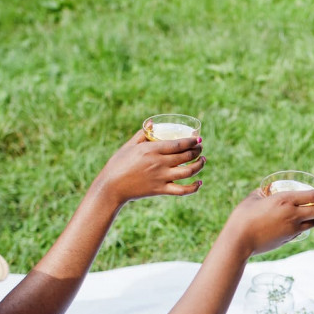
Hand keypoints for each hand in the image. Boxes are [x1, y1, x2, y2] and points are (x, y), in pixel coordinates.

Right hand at [90, 129, 204, 204]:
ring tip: (202, 161)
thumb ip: (143, 134)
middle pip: (186, 156)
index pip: (179, 144)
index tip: (198, 139)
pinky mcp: (161, 190)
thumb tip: (153, 123)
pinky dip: (194, 187)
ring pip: (188, 172)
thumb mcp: (129, 145)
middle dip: (197, 151)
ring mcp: (161, 177)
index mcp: (152, 149)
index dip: (192, 141)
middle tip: (200, 148)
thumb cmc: (118, 163)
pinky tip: (199, 182)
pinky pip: (182, 190)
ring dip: (199, 165)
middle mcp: (159, 163)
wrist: (111, 186)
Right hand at [225, 186, 313, 255]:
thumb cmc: (243, 216)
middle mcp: (293, 215)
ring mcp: (292, 229)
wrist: (239, 240)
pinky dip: (304, 226)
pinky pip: (302, 231)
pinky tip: (297, 223)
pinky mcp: (288, 239)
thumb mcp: (253, 198)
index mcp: (285, 200)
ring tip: (313, 213)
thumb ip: (263, 192)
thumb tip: (268, 190)